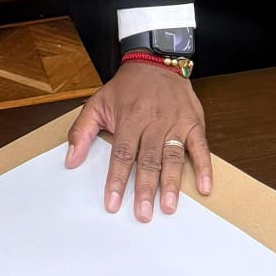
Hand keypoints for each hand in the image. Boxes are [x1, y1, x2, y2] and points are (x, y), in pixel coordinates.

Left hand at [65, 60, 210, 220]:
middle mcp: (154, 121)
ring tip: (169, 207)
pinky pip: (201, 146)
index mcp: (129, 118)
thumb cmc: (126, 88)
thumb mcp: (97, 102)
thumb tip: (70, 160)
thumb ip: (82, 131)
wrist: (155, 62)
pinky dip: (204, 167)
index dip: (117, 180)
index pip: (122, 154)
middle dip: (145, 189)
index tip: (113, 203)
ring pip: (173, 156)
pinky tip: (204, 187)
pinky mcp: (194, 122)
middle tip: (143, 214)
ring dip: (171, 183)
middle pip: (148, 159)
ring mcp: (176, 122)